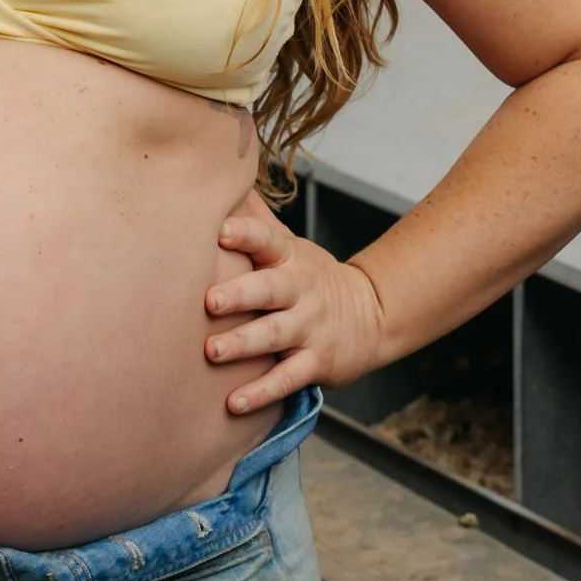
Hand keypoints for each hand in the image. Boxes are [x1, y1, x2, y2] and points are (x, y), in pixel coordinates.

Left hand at [203, 192, 387, 417]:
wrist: (372, 314)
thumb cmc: (310, 277)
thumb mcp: (290, 244)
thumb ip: (256, 219)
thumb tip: (224, 177)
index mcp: (290, 259)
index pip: (268, 241)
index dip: (247, 235)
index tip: (221, 230)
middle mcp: (300, 291)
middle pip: (269, 289)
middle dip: (240, 294)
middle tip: (209, 301)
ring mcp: (310, 328)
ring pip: (276, 335)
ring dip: (244, 345)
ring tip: (212, 352)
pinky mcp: (317, 363)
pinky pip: (288, 379)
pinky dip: (262, 392)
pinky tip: (233, 403)